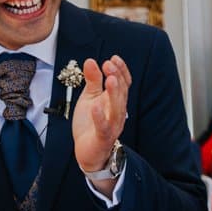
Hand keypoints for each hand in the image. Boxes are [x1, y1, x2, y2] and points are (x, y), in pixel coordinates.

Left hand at [73, 56, 129, 173]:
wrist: (87, 152)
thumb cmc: (90, 124)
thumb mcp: (89, 98)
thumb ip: (92, 80)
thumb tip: (91, 61)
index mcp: (115, 101)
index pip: (124, 83)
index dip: (121, 71)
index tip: (113, 58)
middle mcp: (118, 112)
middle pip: (122, 93)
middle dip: (117, 77)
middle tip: (108, 64)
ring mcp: (112, 125)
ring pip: (117, 108)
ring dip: (114, 93)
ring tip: (109, 79)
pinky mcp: (103, 137)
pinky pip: (103, 127)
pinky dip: (100, 117)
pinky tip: (95, 106)